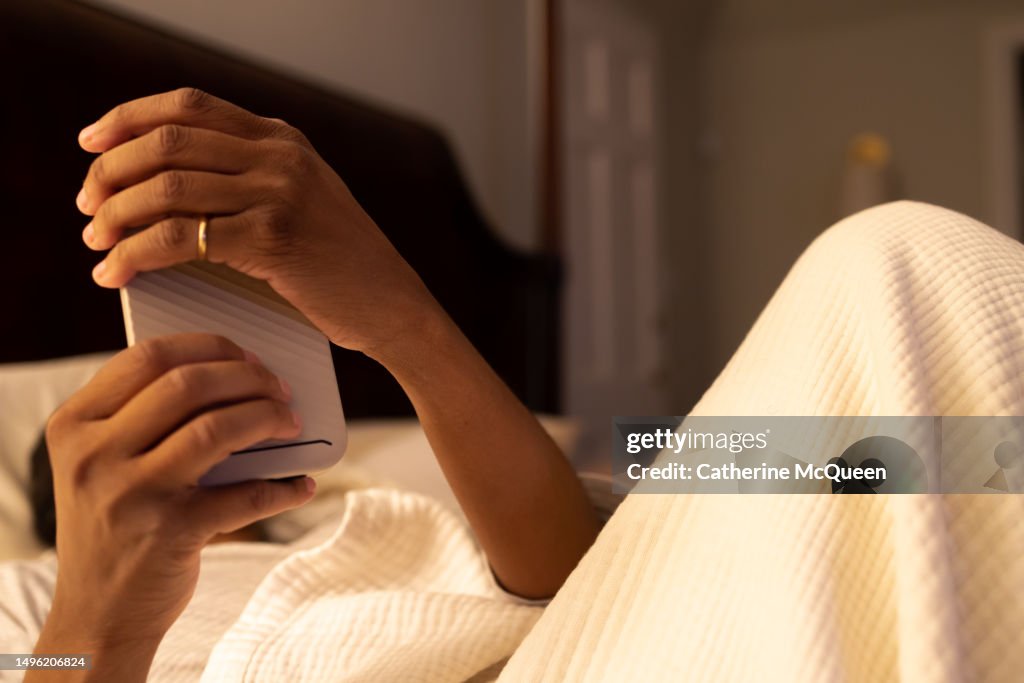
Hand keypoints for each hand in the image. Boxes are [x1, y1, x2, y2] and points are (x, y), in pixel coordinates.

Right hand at [39, 333, 314, 655]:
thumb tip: (232, 375)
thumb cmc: (115, 523)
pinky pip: (246, 495)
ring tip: (291, 424)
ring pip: (218, 428)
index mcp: (75, 425)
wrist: (98, 614)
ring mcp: (132, 494)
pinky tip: (300, 485)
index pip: (148, 357)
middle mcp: (95, 455)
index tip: (246, 356)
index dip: (209, 347)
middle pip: (188, 385)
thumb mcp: (101, 465)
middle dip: (249, 378)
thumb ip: (142, 419)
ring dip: (269, 418)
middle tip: (279, 390)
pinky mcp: (172, 533)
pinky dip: (284, 488)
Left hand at [76, 88, 440, 359]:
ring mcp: (280, 192)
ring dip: (114, 216)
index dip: (128, 118)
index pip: (188, 105)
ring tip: (96, 244)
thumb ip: (249, 177)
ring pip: (166, 188)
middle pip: (167, 141)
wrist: (392, 304)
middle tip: (87, 206)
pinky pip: (181, 237)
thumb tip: (163, 182)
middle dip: (111, 172)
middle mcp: (280, 155)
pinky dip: (135, 254)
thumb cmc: (340, 265)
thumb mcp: (301, 201)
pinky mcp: (274, 238)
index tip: (91, 143)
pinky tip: (118, 272)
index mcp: (283, 138)